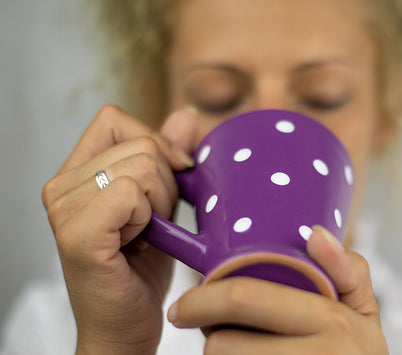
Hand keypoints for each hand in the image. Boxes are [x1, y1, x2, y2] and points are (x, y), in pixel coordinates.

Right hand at [42, 105, 196, 354]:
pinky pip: (130, 192)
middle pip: (139, 144)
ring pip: (141, 166)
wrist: (127, 326)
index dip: (154, 140)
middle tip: (153, 223)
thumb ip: (168, 157)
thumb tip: (186, 114)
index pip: (113, 119)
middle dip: (166, 183)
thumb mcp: (161, 203)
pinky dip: (149, 217)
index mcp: (76, 174)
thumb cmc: (141, 269)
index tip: (175, 174)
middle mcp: (61, 187)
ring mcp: (63, 209)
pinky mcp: (77, 233)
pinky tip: (139, 242)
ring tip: (145, 235)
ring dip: (160, 204)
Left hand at [168, 226, 387, 354]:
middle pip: (224, 344)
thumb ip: (347, 269)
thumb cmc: (356, 354)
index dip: (201, 300)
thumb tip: (316, 233)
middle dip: (202, 333)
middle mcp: (320, 353)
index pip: (245, 299)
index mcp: (331, 318)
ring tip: (231, 345)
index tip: (182, 305)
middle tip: (196, 327)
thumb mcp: (363, 312)